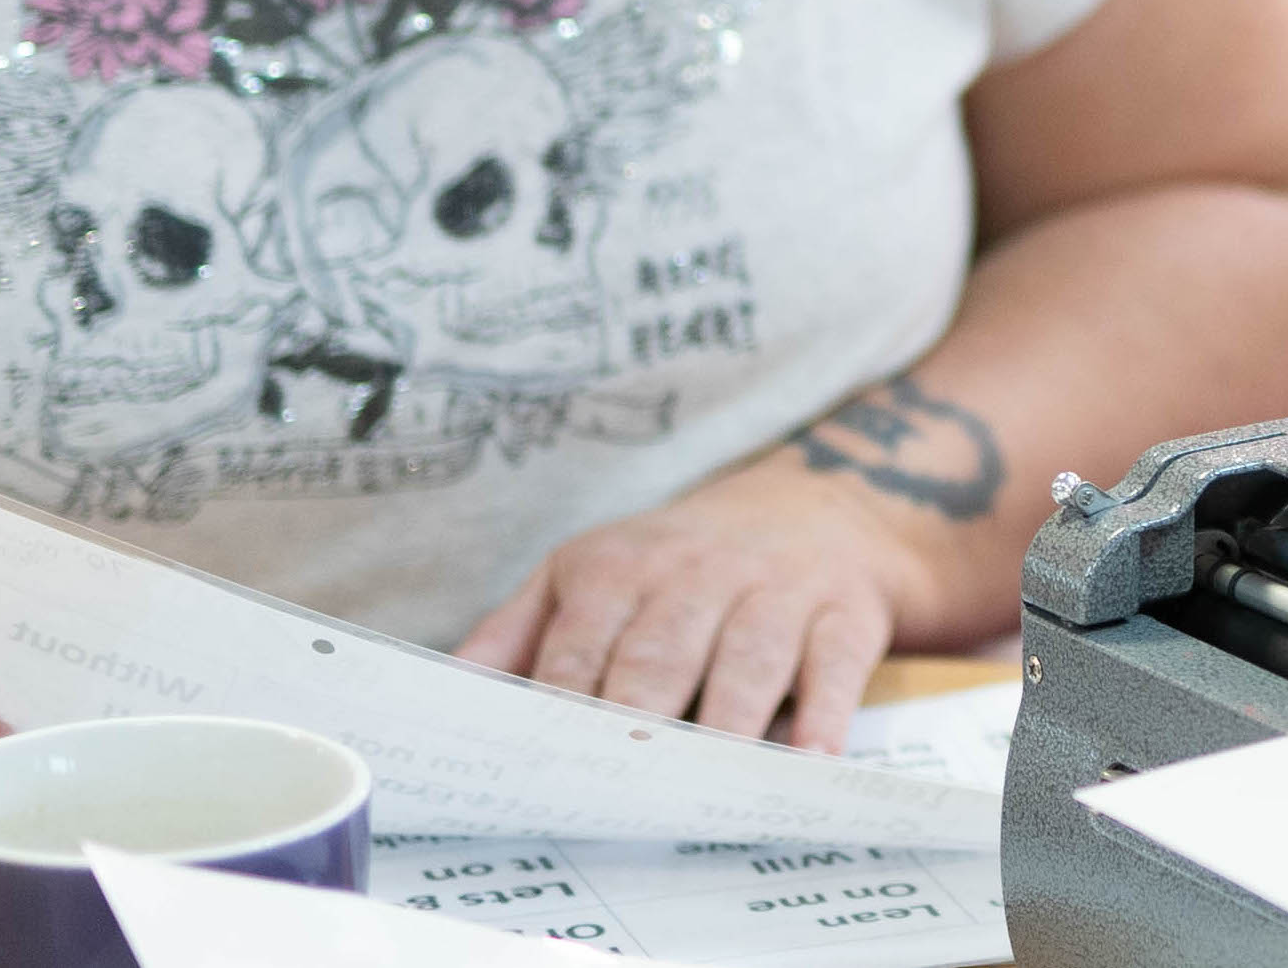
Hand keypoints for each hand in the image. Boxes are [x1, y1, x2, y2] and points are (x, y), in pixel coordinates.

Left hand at [460, 456, 943, 750]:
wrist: (821, 506)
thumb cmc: (679, 565)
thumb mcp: (589, 571)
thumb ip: (516, 633)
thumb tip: (442, 693)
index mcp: (617, 568)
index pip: (577, 647)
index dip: (558, 707)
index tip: (537, 768)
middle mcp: (696, 575)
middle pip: (658, 655)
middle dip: (633, 717)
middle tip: (613, 781)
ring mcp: (776, 592)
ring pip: (748, 658)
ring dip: (727, 719)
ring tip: (707, 779)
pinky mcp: (845, 614)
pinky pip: (836, 665)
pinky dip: (826, 713)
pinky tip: (811, 760)